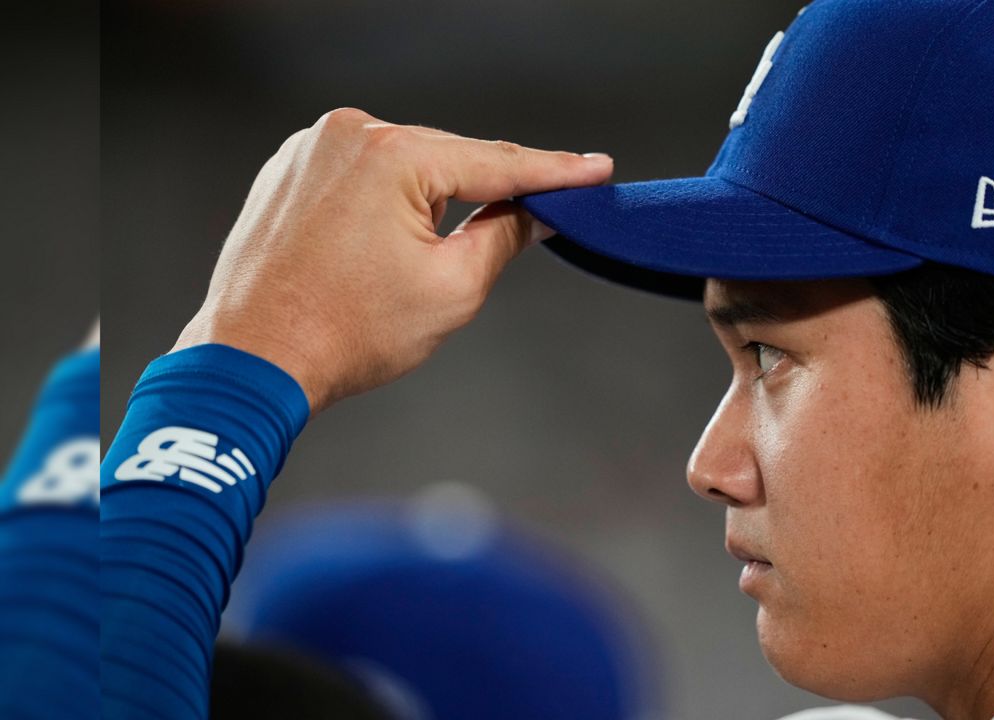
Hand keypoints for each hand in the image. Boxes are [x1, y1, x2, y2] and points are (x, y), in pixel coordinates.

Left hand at [172, 108, 612, 410]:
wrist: (253, 360)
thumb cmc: (342, 332)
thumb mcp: (452, 289)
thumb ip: (504, 236)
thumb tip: (534, 214)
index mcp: (392, 156)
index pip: (497, 161)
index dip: (555, 171)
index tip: (594, 168)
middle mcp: (347, 134)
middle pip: (448, 159)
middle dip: (488, 192)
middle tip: (534, 223)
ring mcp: (311, 148)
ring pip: (404, 167)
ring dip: (432, 200)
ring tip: (415, 268)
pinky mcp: (289, 170)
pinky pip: (361, 175)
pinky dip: (387, 201)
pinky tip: (384, 247)